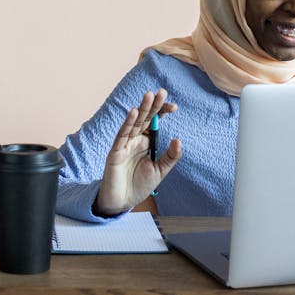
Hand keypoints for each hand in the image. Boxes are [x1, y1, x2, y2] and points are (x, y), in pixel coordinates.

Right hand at [94, 89, 181, 215]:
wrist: (123, 202)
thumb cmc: (140, 185)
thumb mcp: (160, 171)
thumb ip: (170, 157)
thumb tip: (178, 140)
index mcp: (147, 142)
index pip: (155, 122)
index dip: (162, 112)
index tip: (175, 107)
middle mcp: (136, 140)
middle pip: (145, 118)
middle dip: (153, 105)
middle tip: (161, 91)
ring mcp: (125, 144)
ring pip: (134, 123)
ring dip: (141, 109)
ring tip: (149, 96)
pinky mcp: (116, 152)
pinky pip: (122, 135)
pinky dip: (128, 124)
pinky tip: (134, 113)